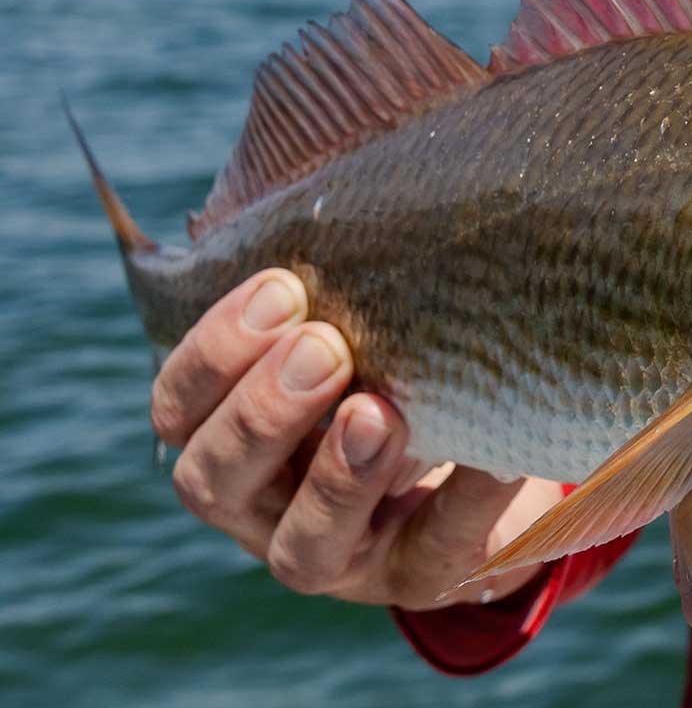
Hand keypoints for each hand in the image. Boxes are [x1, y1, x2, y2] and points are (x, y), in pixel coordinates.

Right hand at [150, 268, 565, 609]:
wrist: (488, 474)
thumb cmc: (407, 371)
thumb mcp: (368, 322)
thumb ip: (356, 262)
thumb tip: (420, 127)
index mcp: (227, 439)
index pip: (177, 408)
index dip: (215, 351)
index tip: (283, 287)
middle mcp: (263, 511)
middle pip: (214, 479)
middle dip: (263, 411)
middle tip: (324, 345)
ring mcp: (339, 558)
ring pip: (301, 542)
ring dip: (335, 474)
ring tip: (380, 412)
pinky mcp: (420, 581)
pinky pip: (436, 550)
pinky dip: (464, 500)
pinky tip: (498, 454)